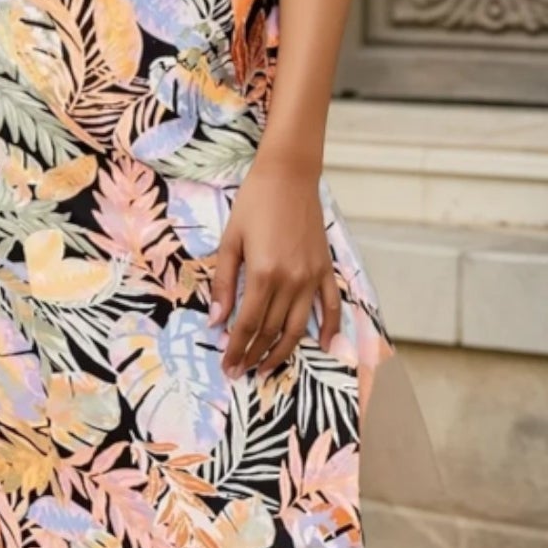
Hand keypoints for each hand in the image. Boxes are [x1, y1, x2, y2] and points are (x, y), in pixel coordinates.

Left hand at [207, 156, 342, 377]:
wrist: (289, 175)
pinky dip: (329, 329)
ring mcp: (312, 276)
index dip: (236, 349)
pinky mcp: (325, 268)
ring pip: (298, 327)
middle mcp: (290, 280)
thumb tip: (216, 320)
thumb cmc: (254, 203)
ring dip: (282, 352)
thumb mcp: (231, 241)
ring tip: (267, 368)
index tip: (228, 366)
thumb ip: (225, 283)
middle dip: (254, 355)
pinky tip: (323, 346)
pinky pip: (331, 305)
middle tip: (241, 371)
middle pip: (271, 331)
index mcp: (263, 273)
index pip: (247, 325)